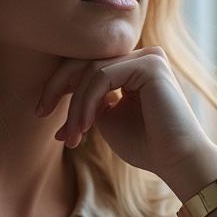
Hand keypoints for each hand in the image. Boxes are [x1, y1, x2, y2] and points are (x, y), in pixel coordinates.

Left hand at [36, 46, 216, 185]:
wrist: (177, 161)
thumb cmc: (146, 146)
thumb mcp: (107, 120)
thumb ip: (88, 102)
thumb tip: (53, 99)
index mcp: (133, 67)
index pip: (88, 65)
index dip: (61, 85)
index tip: (42, 112)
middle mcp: (143, 56)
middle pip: (86, 60)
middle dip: (58, 87)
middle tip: (40, 112)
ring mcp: (148, 56)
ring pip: (91, 70)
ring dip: (75, 105)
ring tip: (72, 134)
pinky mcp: (150, 64)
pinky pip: (102, 76)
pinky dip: (86, 102)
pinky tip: (83, 126)